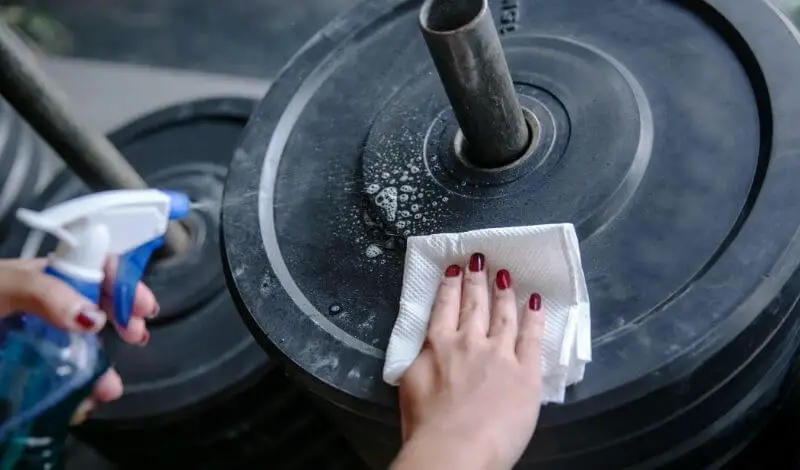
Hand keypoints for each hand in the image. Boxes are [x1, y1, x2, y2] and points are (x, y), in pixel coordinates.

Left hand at [0, 258, 158, 423]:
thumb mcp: (2, 286)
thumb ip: (46, 292)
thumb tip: (95, 317)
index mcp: (43, 278)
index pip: (97, 269)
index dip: (125, 283)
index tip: (143, 307)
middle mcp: (46, 308)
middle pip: (98, 310)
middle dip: (123, 324)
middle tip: (137, 338)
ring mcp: (37, 344)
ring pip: (82, 352)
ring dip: (102, 370)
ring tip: (106, 390)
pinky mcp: (26, 376)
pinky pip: (61, 383)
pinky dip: (77, 395)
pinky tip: (80, 404)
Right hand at [392, 253, 544, 469]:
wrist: (455, 450)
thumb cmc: (425, 426)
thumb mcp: (410, 384)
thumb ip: (422, 360)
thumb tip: (428, 349)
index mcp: (438, 345)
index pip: (444, 307)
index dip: (450, 286)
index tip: (455, 268)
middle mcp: (469, 342)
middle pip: (475, 305)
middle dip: (477, 279)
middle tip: (480, 259)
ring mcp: (500, 355)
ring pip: (504, 315)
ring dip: (504, 292)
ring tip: (505, 275)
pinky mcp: (526, 373)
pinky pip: (532, 338)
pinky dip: (534, 318)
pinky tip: (535, 303)